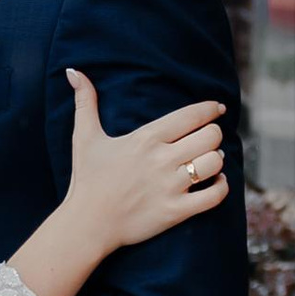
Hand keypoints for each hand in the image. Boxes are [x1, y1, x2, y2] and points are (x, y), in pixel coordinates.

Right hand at [62, 72, 230, 251]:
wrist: (87, 224)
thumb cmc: (88, 179)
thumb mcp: (84, 136)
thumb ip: (85, 101)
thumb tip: (72, 71)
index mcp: (146, 138)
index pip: (192, 115)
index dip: (211, 109)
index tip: (217, 110)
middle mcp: (161, 159)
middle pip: (210, 136)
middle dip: (213, 135)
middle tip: (206, 140)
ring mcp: (170, 186)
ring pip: (215, 163)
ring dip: (217, 160)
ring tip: (209, 161)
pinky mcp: (175, 211)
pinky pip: (214, 195)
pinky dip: (222, 187)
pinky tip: (215, 183)